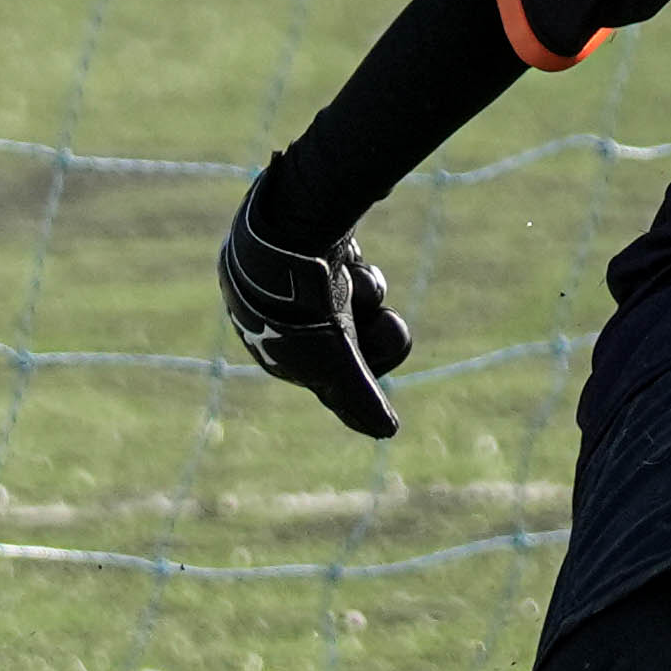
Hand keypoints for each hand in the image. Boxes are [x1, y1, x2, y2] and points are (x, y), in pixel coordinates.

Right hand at [220, 181, 414, 439]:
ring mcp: (306, 291)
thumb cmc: (304, 313)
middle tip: (385, 325)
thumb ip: (359, 402)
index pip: (334, 391)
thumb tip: (387, 432)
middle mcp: (292, 326)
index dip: (362, 401)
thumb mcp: (336, 366)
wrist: (285, 237)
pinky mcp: (322, 259)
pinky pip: (358, 278)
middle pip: (357, 350)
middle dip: (376, 340)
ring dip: (368, 299)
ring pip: (362, 311)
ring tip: (358, 284)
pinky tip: (351, 261)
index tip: (388, 423)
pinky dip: (362, 276)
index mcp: (282, 356)